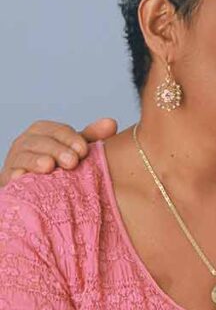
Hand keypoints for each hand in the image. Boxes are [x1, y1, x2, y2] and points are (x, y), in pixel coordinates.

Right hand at [0, 118, 117, 185]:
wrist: (33, 187)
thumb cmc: (59, 163)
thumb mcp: (74, 148)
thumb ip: (92, 136)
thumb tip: (111, 123)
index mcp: (43, 131)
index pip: (58, 130)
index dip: (71, 138)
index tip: (84, 150)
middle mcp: (26, 142)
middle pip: (40, 142)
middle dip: (57, 150)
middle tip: (72, 161)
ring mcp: (14, 160)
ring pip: (22, 156)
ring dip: (35, 161)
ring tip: (48, 166)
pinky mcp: (7, 179)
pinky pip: (9, 176)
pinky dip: (15, 176)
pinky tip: (22, 178)